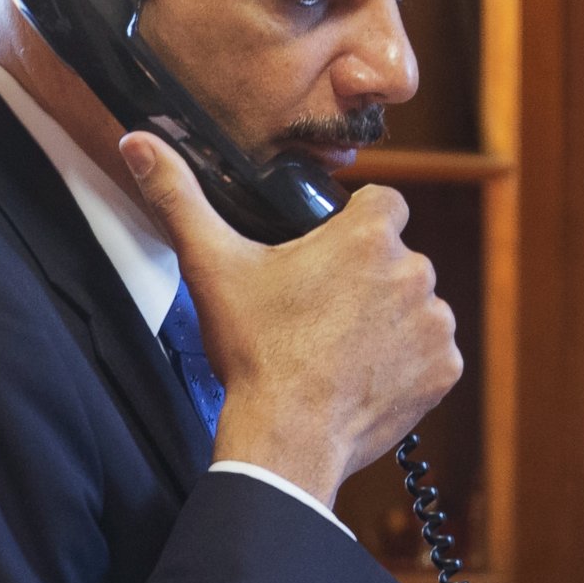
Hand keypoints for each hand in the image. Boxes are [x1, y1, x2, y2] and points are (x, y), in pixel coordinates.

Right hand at [119, 134, 461, 507]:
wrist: (287, 439)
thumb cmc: (255, 352)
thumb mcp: (211, 267)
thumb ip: (178, 197)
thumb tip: (138, 142)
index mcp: (368, 235)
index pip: (383, 204)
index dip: (357, 224)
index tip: (329, 253)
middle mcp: (415, 270)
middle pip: (397, 258)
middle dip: (368, 279)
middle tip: (322, 312)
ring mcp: (435, 322)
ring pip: (416, 306)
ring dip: (390, 321)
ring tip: (341, 348)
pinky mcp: (445, 369)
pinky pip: (432, 354)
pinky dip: (408, 364)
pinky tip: (365, 376)